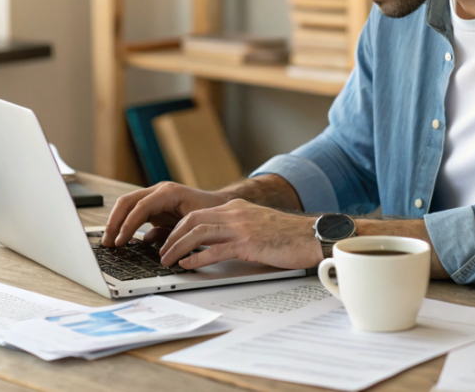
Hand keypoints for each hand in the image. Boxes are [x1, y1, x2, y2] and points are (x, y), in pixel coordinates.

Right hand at [102, 181, 229, 246]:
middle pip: (127, 202)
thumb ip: (173, 233)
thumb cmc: (210, 213)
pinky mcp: (154, 205)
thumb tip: (149, 244)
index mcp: (168, 192)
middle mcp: (159, 191)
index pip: (141, 206)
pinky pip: (134, 212)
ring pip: (127, 205)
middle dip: (114, 222)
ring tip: (109, 242)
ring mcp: (155, 196)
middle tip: (107, 242)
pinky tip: (120, 239)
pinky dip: (125, 224)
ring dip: (116, 223)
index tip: (120, 241)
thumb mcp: (193, 224)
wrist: (219, 205)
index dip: (128, 225)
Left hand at [158, 199, 323, 269]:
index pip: (197, 214)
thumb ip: (236, 230)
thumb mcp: (257, 226)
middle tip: (161, 252)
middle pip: (192, 219)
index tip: (168, 240)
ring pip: (198, 232)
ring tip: (168, 260)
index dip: (178, 228)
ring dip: (178, 247)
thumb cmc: (288, 237)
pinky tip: (187, 265)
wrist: (312, 236)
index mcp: (236, 208)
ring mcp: (242, 227)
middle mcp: (236, 213)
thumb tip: (214, 245)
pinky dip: (197, 258)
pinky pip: (215, 250)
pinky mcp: (249, 243)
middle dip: (172, 236)